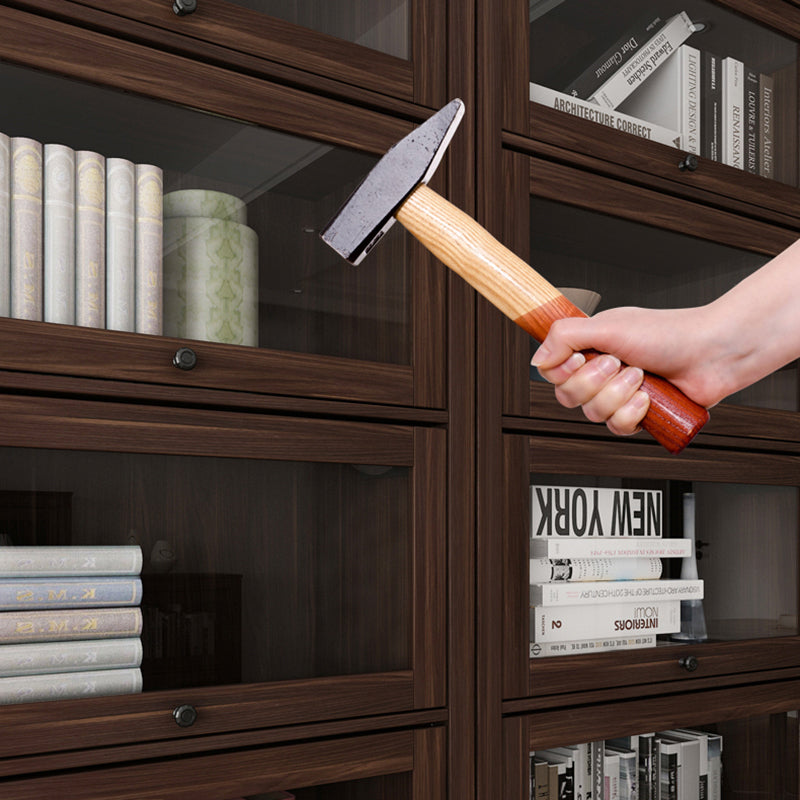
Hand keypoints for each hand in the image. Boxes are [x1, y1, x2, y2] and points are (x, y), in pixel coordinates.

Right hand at [531, 306, 719, 435]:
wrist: (711, 353)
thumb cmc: (667, 333)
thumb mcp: (607, 326)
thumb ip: (564, 337)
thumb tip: (537, 359)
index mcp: (589, 349)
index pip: (552, 371)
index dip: (563, 371)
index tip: (581, 358)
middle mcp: (601, 373)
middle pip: (568, 396)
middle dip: (595, 382)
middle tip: (619, 362)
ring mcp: (619, 396)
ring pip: (592, 414)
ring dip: (617, 395)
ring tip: (641, 376)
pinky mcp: (637, 415)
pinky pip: (616, 428)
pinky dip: (631, 413)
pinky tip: (648, 398)